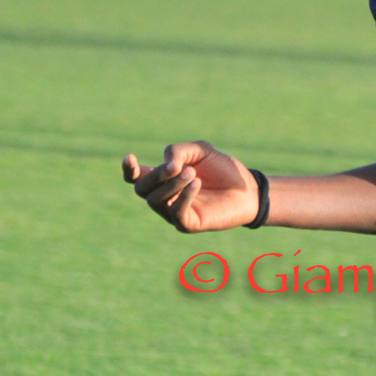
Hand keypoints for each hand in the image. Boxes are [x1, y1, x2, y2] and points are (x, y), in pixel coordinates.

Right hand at [122, 141, 258, 232]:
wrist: (247, 188)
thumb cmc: (223, 170)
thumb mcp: (201, 151)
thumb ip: (180, 151)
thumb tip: (166, 164)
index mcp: (164, 178)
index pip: (136, 177)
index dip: (128, 169)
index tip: (129, 158)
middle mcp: (164, 196)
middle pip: (142, 188)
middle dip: (156, 175)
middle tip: (178, 166)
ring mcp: (173, 212)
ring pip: (155, 201)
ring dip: (172, 184)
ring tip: (192, 173)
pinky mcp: (187, 224)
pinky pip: (175, 213)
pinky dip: (183, 196)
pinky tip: (196, 184)